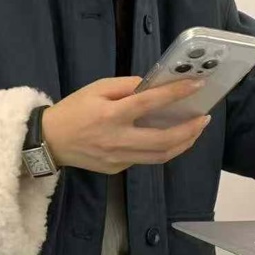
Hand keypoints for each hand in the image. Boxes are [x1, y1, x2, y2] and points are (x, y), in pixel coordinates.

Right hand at [41, 76, 210, 174]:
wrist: (50, 142)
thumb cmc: (73, 110)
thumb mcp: (96, 88)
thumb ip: (126, 86)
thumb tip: (153, 87)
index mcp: (111, 116)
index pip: (151, 103)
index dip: (177, 94)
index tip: (197, 86)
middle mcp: (117, 140)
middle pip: (163, 140)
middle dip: (189, 129)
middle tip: (204, 118)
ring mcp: (117, 158)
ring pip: (159, 156)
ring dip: (182, 144)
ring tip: (194, 131)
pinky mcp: (116, 168)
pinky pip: (144, 159)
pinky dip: (161, 149)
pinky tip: (168, 139)